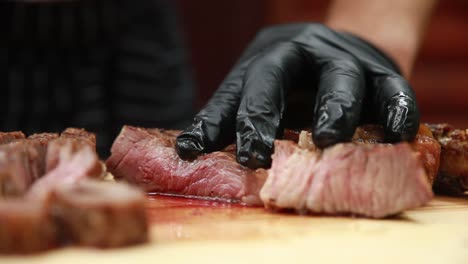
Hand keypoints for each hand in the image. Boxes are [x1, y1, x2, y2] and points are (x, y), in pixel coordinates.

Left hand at [175, 23, 419, 168]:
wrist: (344, 51)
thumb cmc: (293, 84)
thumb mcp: (258, 93)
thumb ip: (228, 120)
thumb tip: (188, 150)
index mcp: (263, 60)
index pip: (235, 91)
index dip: (216, 122)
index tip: (193, 152)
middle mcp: (300, 54)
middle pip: (276, 75)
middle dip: (263, 114)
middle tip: (255, 155)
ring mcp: (344, 59)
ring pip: (340, 77)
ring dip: (335, 108)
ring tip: (328, 140)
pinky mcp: (384, 71)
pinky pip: (394, 89)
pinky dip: (398, 111)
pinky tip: (396, 135)